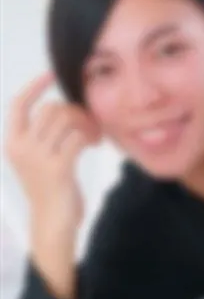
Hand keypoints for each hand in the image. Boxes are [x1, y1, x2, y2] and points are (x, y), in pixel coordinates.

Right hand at [4, 71, 101, 231]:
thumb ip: (43, 137)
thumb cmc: (50, 191)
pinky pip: (78, 136)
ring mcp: (38, 158)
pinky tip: (95, 144)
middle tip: (89, 125)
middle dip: (75, 111)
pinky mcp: (58, 168)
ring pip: (66, 119)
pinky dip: (91, 135)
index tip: (51, 74)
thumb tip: (65, 108)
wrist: (52, 224)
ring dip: (86, 122)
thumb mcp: (38, 160)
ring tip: (93, 136)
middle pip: (51, 108)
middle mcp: (22, 148)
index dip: (34, 86)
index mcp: (13, 144)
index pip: (18, 105)